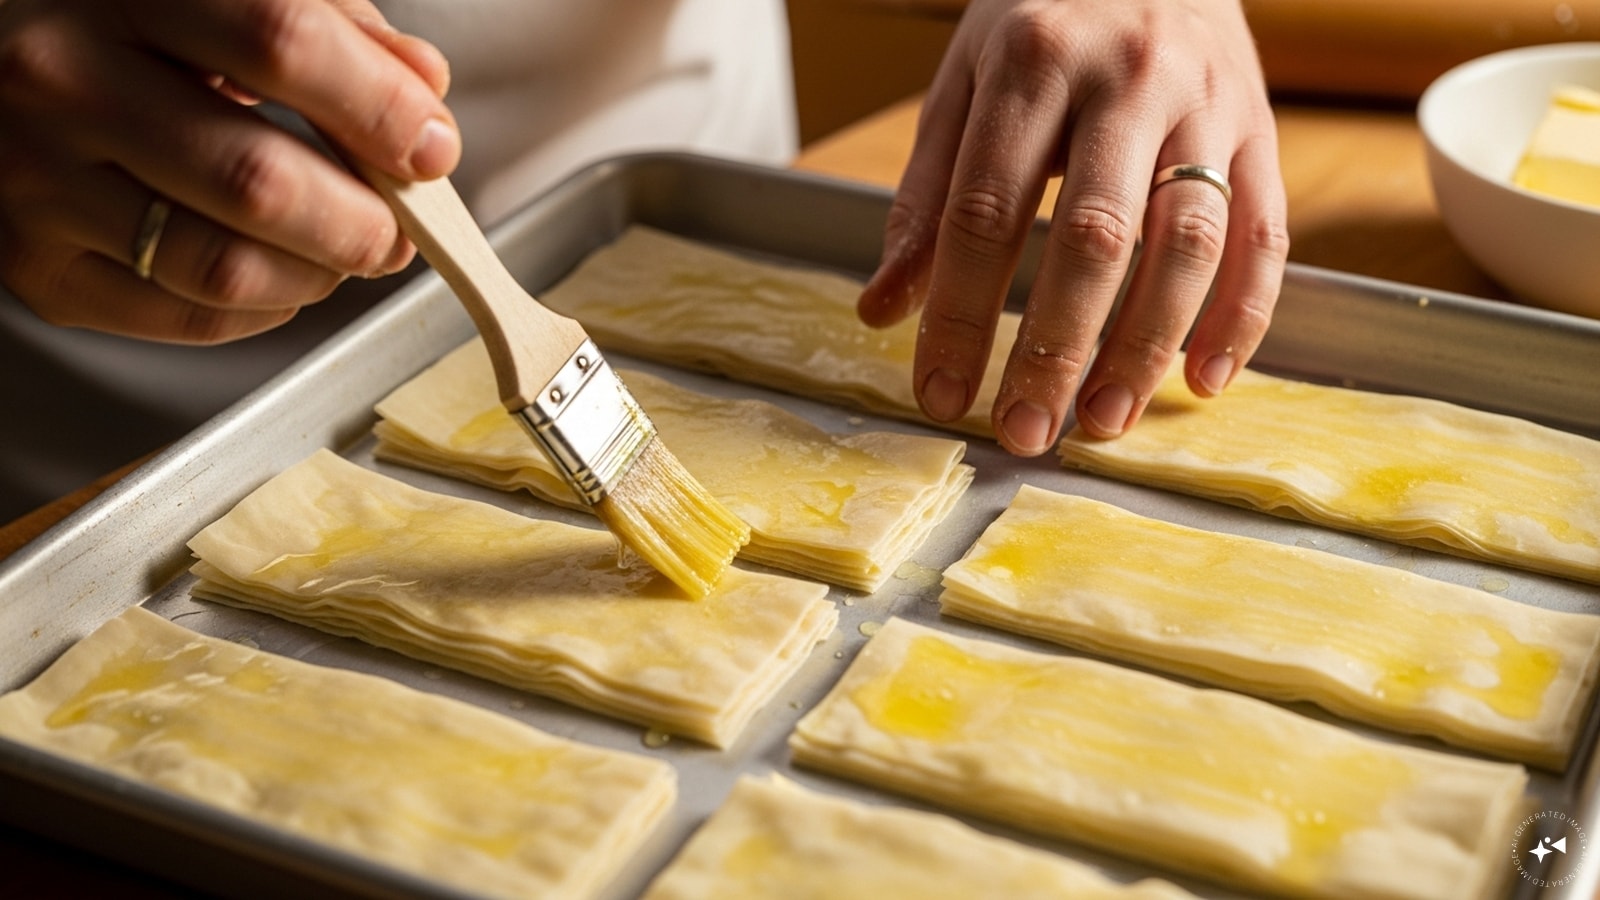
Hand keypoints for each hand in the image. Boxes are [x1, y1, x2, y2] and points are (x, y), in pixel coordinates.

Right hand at [0, 0, 459, 342]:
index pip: (281, 42)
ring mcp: (37, 179)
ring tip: (347, 251)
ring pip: (224, 266)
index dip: (380, 107)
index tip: (430, 147)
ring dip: (321, 274)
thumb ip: (330, 24)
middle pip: (258, 179)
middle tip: (399, 226)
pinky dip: (266, 309)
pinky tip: (282, 273)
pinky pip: (186, 316)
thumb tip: (421, 92)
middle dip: (363, 221)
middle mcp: (63, 79)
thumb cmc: (120, 21)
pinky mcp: (37, 265)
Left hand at [857, 0, 1288, 454]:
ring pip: (1189, 243)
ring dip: (1147, 346)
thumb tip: (882, 309)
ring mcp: (1206, 105)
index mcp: (1032, 64)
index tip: (941, 394)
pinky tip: (1202, 377)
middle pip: (1095, 237)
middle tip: (1026, 431)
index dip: (961, 315)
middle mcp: (1127, 81)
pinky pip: (1265, 234)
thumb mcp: (963, 81)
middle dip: (1057, 349)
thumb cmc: (1044, 17)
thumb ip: (926, 195)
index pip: (986, 213)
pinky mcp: (1262, 128)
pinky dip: (1241, 315)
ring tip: (1103, 420)